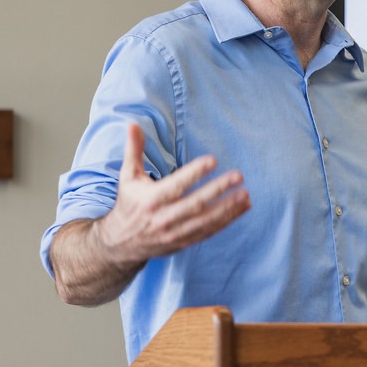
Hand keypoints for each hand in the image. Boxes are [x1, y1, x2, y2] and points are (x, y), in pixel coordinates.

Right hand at [95, 123, 250, 269]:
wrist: (120, 243)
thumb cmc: (129, 203)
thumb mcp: (128, 177)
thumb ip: (134, 151)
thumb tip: (133, 124)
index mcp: (151, 199)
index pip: (176, 185)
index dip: (194, 173)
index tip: (212, 161)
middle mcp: (163, 218)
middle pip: (195, 204)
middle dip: (218, 190)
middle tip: (238, 176)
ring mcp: (175, 232)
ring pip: (206, 220)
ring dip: (228, 207)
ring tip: (246, 194)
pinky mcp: (184, 241)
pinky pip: (209, 231)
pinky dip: (228, 220)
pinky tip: (243, 207)